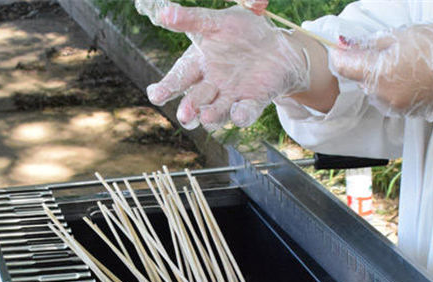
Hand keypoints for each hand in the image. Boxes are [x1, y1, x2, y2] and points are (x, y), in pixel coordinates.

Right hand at [135, 1, 308, 130]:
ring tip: (206, 118)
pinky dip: (242, 114)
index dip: (166, 88)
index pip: (179, 78)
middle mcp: (212, 86)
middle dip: (189, 109)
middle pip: (195, 100)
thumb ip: (193, 19)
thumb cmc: (243, 32)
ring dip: (212, 116)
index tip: (155, 95)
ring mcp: (232, 96)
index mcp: (199, 65)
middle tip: (184, 116)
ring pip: (218, 111)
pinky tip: (238, 112)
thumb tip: (164, 13)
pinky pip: (246, 111)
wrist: (277, 47)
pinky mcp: (253, 102)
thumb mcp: (217, 21)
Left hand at [330, 22, 432, 119]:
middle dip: (365, 65)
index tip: (339, 47)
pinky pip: (390, 99)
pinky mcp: (406, 113)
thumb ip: (374, 43)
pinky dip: (393, 87)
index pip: (345, 67)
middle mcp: (383, 95)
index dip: (339, 55)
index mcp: (380, 73)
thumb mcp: (404, 35)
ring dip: (380, 78)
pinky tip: (411, 75)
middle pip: (361, 80)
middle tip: (382, 49)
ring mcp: (395, 107)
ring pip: (375, 91)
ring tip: (404, 62)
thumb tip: (351, 46)